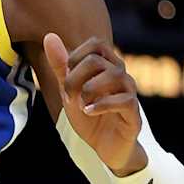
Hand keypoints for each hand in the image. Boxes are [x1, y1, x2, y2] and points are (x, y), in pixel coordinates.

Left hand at [44, 32, 144, 176]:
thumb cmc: (90, 115)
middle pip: (99, 60)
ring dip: (90, 89)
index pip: (96, 43)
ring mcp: (130, 94)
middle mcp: (122, 75)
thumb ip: (61, 66)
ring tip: (80, 104)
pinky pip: (125, 100)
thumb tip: (49, 36)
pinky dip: (102, 105)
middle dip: (76, 77)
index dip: (76, 56)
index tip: (66, 77)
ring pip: (116, 75)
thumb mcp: (70, 90)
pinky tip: (89, 112)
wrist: (106, 147)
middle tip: (69, 96)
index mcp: (108, 66)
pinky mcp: (134, 114)